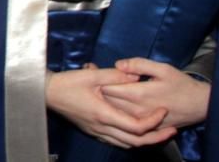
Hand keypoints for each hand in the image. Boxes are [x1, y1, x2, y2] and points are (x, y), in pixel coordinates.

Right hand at [46, 68, 176, 147]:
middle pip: (136, 142)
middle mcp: (102, 128)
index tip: (163, 110)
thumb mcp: (92, 75)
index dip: (154, 121)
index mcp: (104, 114)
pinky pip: (117, 141)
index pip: (136, 127)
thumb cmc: (68, 83)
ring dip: (145, 141)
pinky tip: (136, 131)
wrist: (46, 93)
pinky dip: (131, 139)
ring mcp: (97, 132)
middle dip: (157, 138)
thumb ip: (116, 75)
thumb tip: (136, 75)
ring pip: (127, 144)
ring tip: (159, 132)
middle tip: (172, 130)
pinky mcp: (92, 132)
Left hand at [102, 57, 210, 129]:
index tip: (93, 70)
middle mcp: (138, 111)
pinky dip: (116, 112)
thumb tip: (118, 64)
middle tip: (92, 75)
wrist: (201, 105)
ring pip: (115, 112)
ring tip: (98, 87)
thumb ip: (139, 64)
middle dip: (98, 89)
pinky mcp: (147, 128)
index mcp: (139, 94)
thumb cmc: (182, 84)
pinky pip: (126, 122)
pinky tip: (112, 102)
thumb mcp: (163, 68)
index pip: (108, 89)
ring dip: (105, 100)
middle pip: (108, 102)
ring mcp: (142, 121)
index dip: (99, 79)